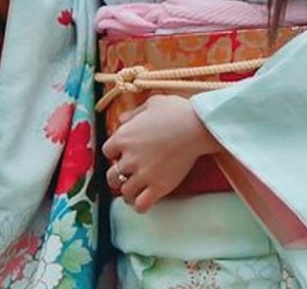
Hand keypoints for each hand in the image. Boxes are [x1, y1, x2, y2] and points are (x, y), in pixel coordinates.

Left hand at [102, 95, 220, 212]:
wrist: (199, 126)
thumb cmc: (178, 111)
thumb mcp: (154, 103)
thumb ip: (134, 112)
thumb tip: (121, 120)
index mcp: (124, 137)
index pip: (107, 151)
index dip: (115, 153)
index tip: (124, 153)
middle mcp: (129, 158)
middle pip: (111, 176)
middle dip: (118, 175)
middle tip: (129, 173)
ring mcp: (143, 175)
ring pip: (125, 192)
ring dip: (129, 191)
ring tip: (136, 189)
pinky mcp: (158, 187)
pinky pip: (141, 205)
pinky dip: (140, 205)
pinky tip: (144, 199)